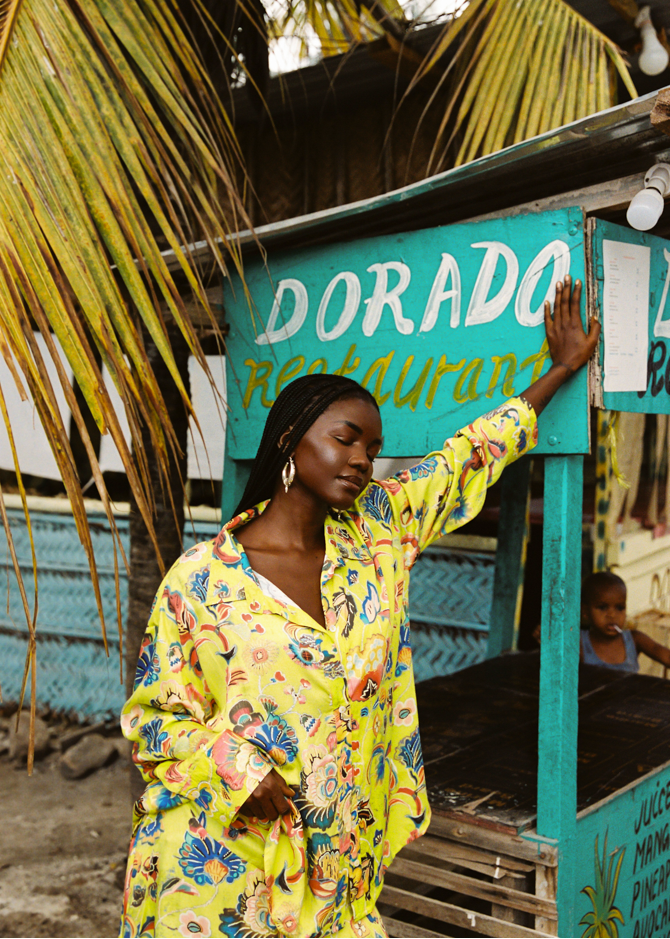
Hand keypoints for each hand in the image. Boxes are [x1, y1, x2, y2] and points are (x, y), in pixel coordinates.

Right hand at [238, 768, 293, 819]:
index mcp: (270, 787)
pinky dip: (253, 811)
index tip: (283, 806)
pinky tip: (251, 801)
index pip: (283, 808)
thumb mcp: (269, 770)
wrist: (232, 764)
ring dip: (263, 811)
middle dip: (274, 811)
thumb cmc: (253, 765)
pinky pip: (251, 815)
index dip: (285, 809)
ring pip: (262, 817)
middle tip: (272, 803)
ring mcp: (249, 802)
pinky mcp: (239, 805)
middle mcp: (260, 796)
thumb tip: (291, 794)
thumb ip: (281, 784)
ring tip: (260, 800)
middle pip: (273, 816)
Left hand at [520, 275, 599, 415]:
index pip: (575, 303)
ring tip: (558, 283)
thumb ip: (595, 329)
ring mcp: (556, 327)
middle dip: (566, 288)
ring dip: (557, 294)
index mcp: (575, 323)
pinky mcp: (549, 332)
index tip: (577, 281)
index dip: (576, 291)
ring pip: (556, 307)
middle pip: (565, 301)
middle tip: (567, 276)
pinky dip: (546, 309)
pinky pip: (547, 318)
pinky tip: (547, 301)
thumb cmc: (579, 355)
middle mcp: (564, 322)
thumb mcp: (592, 343)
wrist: (564, 365)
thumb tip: (595, 317)